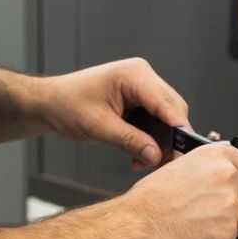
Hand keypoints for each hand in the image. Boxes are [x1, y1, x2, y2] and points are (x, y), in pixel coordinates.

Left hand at [37, 57, 188, 167]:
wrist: (51, 103)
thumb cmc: (67, 105)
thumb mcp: (98, 126)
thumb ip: (130, 141)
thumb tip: (156, 155)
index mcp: (134, 75)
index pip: (166, 102)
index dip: (178, 126)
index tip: (186, 149)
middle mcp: (142, 77)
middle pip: (172, 109)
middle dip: (170, 138)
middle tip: (163, 164)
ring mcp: (142, 87)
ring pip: (166, 117)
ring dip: (160, 141)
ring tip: (145, 162)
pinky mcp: (139, 99)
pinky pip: (156, 119)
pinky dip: (152, 138)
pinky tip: (141, 154)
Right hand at [120, 146, 237, 238]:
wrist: (138, 225)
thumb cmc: (150, 199)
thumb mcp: (177, 167)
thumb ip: (203, 169)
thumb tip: (211, 176)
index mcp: (215, 156)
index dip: (236, 177)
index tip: (229, 185)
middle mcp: (227, 177)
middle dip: (231, 202)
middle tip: (207, 209)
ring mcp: (230, 204)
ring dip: (225, 223)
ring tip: (198, 224)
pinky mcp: (228, 231)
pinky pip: (230, 238)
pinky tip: (196, 234)